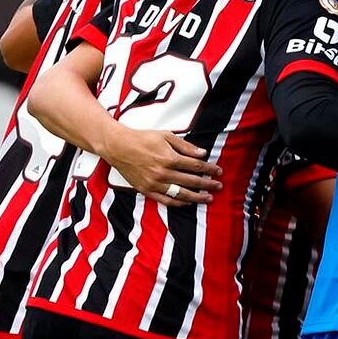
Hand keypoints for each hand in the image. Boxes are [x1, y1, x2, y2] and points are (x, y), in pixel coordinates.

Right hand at [98, 127, 222, 205]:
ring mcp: (154, 183)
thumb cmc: (143, 138)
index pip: (196, 166)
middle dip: (208, 184)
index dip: (209, 169)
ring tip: (208, 198)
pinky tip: (188, 203)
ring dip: (197, 197)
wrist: (118, 146)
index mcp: (169, 158)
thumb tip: (203, 153)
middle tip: (219, 186)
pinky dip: (178, 203)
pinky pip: (166, 200)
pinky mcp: (146, 190)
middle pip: (192, 181)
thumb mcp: (165, 135)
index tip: (219, 171)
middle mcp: (163, 173)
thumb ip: (185, 146)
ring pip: (181, 194)